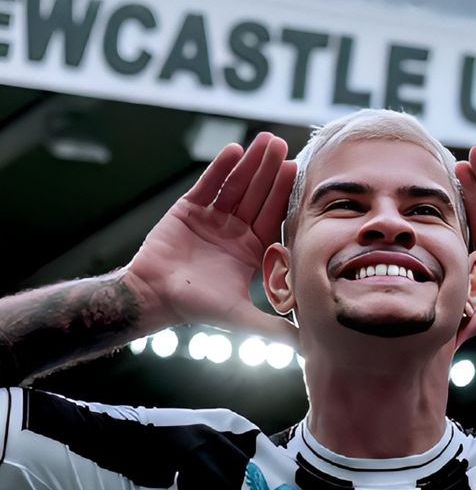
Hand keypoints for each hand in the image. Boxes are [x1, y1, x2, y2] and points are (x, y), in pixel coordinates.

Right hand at [126, 133, 297, 343]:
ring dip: (249, 164)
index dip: (283, 195)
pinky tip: (233, 151)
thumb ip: (275, 328)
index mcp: (251, 251)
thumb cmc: (195, 308)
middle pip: (257, 195)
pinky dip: (220, 169)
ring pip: (235, 185)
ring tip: (263, 141)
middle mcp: (235, 232)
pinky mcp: (189, 209)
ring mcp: (212, 218)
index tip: (296, 172)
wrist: (153, 296)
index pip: (272, 218)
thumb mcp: (242, 317)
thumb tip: (308, 347)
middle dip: (269, 171)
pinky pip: (208, 185)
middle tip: (282, 146)